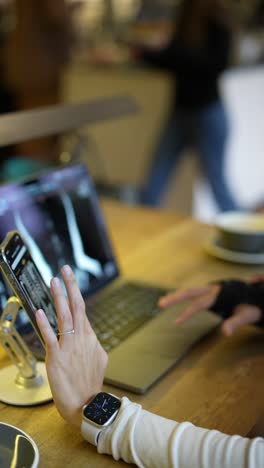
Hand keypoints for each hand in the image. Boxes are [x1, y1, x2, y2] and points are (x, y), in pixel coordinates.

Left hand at [36, 265, 107, 427]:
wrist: (88, 405)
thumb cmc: (91, 384)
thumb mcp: (100, 361)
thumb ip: (95, 346)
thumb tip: (94, 339)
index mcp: (90, 338)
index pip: (82, 310)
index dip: (75, 293)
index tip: (69, 280)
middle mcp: (82, 339)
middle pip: (77, 307)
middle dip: (71, 286)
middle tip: (65, 270)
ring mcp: (70, 347)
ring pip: (65, 317)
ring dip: (59, 298)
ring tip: (54, 282)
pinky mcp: (58, 358)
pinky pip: (51, 337)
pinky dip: (45, 324)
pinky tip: (40, 312)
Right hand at [159, 283, 261, 335]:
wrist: (256, 295)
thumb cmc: (252, 306)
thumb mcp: (247, 315)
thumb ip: (235, 322)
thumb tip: (225, 333)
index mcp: (219, 294)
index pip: (199, 304)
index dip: (187, 312)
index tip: (176, 322)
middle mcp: (212, 289)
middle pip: (190, 292)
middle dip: (175, 297)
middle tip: (160, 304)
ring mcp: (210, 290)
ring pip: (190, 291)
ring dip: (176, 295)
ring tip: (161, 302)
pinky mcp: (210, 293)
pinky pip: (194, 293)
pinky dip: (183, 296)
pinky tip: (173, 299)